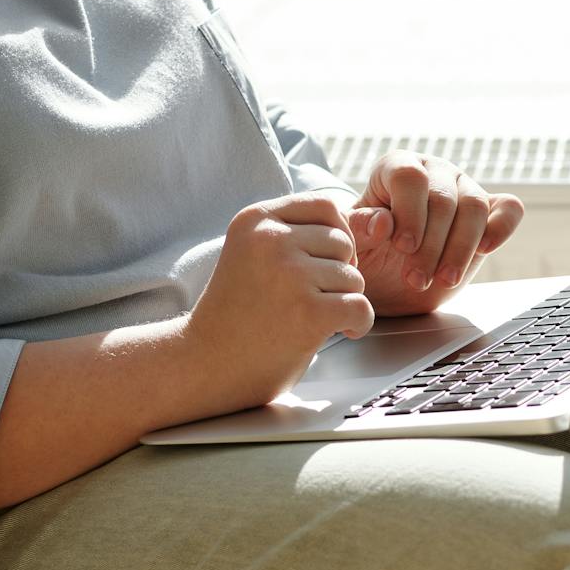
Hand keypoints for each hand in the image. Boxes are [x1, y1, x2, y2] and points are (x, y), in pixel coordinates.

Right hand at [184, 193, 375, 406]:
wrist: (204, 364)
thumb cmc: (236, 312)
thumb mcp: (254, 253)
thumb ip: (295, 233)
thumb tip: (365, 221)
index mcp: (255, 219)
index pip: (324, 205)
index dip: (336, 234)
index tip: (324, 263)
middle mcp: (270, 240)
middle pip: (342, 241)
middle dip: (340, 270)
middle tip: (319, 296)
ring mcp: (289, 274)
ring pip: (354, 276)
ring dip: (345, 299)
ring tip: (317, 316)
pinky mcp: (307, 311)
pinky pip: (360, 307)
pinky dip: (359, 323)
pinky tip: (343, 332)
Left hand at [349, 151, 525, 316]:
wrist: (389, 280)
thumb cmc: (367, 253)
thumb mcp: (353, 245)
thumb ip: (359, 230)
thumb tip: (382, 222)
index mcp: (396, 168)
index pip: (409, 176)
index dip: (409, 212)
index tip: (403, 247)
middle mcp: (433, 172)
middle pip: (443, 198)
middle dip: (431, 244)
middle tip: (415, 279)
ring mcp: (464, 189)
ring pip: (474, 206)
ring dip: (461, 248)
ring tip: (444, 279)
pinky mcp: (489, 212)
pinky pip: (508, 209)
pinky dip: (502, 227)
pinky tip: (486, 249)